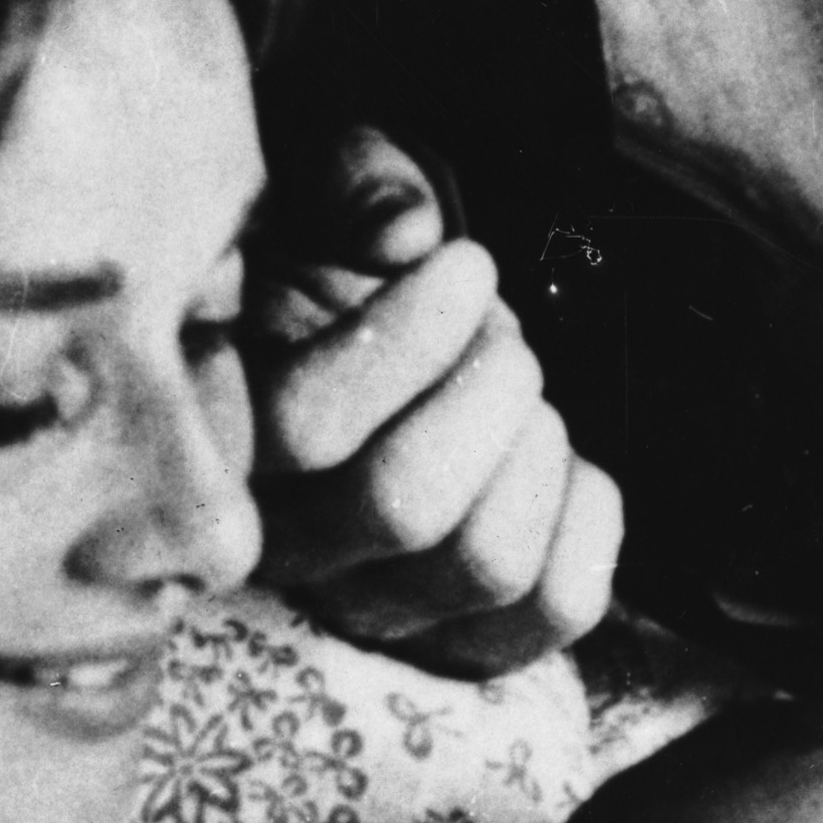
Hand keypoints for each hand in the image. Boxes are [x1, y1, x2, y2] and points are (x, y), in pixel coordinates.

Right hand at [248, 129, 623, 676]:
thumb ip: (351, 179)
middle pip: (405, 501)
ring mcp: (375, 610)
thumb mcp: (332, 186)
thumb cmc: (349, 266)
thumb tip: (406, 227)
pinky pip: (558, 607)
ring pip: (485, 560)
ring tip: (524, 398)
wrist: (388, 341)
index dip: (408, 341)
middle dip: (489, 388)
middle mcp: (289, 545)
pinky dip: (590, 519)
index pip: (303, 430)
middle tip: (503, 336)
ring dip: (536, 447)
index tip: (466, 267)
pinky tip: (566, 465)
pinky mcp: (466, 643)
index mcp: (232, 433)